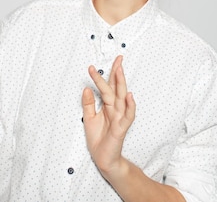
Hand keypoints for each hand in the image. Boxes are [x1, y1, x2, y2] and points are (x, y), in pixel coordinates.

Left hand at [82, 55, 135, 174]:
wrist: (103, 158)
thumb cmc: (98, 138)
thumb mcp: (89, 118)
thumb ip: (88, 103)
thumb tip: (86, 88)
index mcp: (108, 105)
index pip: (108, 87)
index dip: (104, 75)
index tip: (95, 65)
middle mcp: (115, 109)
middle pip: (117, 88)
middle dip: (117, 73)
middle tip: (118, 59)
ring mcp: (120, 117)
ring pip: (122, 98)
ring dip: (121, 84)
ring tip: (120, 70)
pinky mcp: (121, 128)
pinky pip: (128, 115)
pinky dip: (130, 106)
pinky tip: (130, 96)